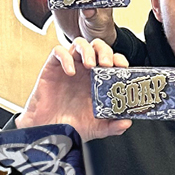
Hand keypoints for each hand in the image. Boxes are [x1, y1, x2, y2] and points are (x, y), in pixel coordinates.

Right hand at [17, 37, 131, 140]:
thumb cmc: (71, 125)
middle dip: (105, 51)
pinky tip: (70, 72)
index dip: (119, 59)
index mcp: (98, 80)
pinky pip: (58, 52)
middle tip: (106, 64)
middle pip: (98, 46)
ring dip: (87, 50)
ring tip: (90, 64)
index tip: (122, 67)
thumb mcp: (97, 128)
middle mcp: (85, 71)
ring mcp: (69, 67)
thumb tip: (126, 122)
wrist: (48, 131)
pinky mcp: (52, 68)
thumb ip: (112, 126)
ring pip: (79, 44)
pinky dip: (65, 57)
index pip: (112, 60)